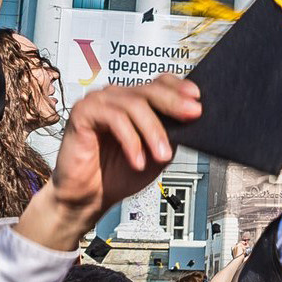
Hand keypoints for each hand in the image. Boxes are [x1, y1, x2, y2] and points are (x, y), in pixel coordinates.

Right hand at [23, 75, 201, 249]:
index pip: (160, 83)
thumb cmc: (120, 173)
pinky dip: (131, 141)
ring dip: (153, 131)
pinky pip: (115, 119)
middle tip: (192, 114)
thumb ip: (171, 132)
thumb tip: (192, 117)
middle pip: (150, 90)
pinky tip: (138, 160)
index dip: (179, 87)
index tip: (198, 99)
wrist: (89, 198)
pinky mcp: (83, 112)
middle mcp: (117, 96)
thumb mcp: (157, 151)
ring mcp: (99, 101)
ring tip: (162, 155)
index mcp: (134, 100)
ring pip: (134, 105)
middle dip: (174, 103)